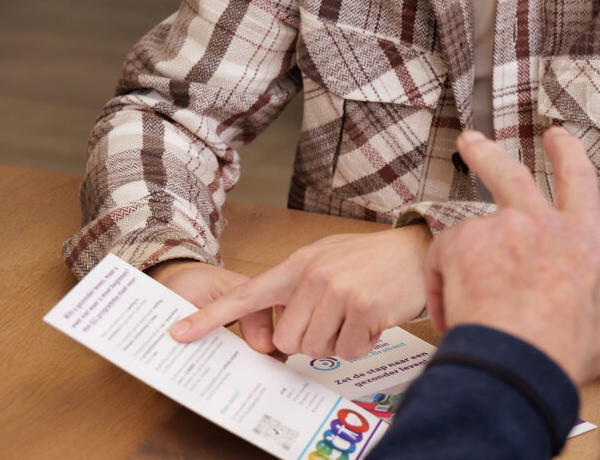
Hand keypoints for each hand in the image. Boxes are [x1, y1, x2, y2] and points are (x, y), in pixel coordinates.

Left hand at [168, 225, 432, 359]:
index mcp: (299, 264)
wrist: (419, 250)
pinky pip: (348, 350)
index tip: (179, 333)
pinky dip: (363, 343)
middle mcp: (313, 275)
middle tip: (337, 320)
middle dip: (313, 339)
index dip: (210, 317)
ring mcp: (337, 291)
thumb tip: (282, 329)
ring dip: (340, 341)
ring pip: (317, 347)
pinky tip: (375, 319)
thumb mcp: (329, 260)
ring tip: (359, 314)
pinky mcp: (362, 308)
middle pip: (288, 339)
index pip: (247, 294)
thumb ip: (300, 288)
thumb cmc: (375, 260)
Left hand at [426, 128, 599, 384]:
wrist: (516, 363)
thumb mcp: (598, 333)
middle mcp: (542, 223)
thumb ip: (590, 310)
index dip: (567, 152)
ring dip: (458, 256)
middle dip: (487, 154)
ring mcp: (500, 227)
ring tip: (455, 284)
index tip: (556, 137)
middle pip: (511, 172)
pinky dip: (444, 287)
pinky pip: (444, 261)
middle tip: (470, 142)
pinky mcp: (462, 241)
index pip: (580, 178)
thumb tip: (588, 315)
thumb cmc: (558, 354)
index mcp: (582, 240)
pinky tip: (455, 316)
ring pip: (468, 229)